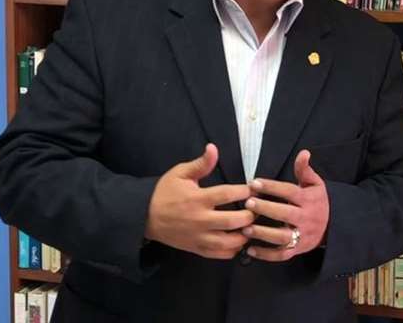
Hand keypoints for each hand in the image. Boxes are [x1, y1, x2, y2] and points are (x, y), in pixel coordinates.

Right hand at [145, 144, 253, 258]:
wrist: (144, 217)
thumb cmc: (165, 192)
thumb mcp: (180, 173)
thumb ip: (201, 163)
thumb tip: (214, 148)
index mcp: (197, 199)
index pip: (227, 194)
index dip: (245, 191)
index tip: (253, 188)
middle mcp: (200, 220)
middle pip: (232, 221)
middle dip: (250, 215)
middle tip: (258, 209)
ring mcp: (199, 237)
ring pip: (228, 242)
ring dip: (244, 235)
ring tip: (251, 226)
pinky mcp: (197, 249)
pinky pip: (219, 255)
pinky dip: (233, 250)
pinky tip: (239, 240)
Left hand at [242, 150, 328, 260]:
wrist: (334, 226)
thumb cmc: (318, 202)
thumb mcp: (315, 184)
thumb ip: (305, 170)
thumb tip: (304, 153)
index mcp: (308, 200)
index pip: (289, 192)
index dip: (272, 187)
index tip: (254, 182)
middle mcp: (306, 218)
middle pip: (286, 214)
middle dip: (266, 209)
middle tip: (248, 203)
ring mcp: (302, 236)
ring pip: (283, 237)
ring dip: (264, 234)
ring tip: (246, 228)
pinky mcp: (298, 250)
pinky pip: (282, 255)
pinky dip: (266, 255)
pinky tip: (251, 250)